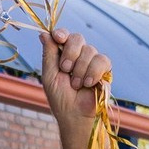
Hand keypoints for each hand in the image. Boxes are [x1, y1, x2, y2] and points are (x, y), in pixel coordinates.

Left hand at [39, 27, 110, 148]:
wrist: (74, 114)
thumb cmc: (59, 97)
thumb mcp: (49, 75)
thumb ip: (49, 54)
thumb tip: (43, 33)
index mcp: (63, 54)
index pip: (64, 35)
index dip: (62, 33)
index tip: (58, 37)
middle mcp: (78, 54)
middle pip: (77, 38)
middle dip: (70, 53)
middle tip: (65, 70)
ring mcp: (91, 60)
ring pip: (89, 50)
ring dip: (80, 69)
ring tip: (76, 85)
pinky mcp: (105, 68)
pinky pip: (102, 60)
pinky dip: (93, 72)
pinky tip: (88, 84)